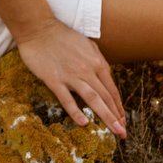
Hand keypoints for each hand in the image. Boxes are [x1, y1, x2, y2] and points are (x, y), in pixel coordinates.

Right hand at [14, 20, 126, 138]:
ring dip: (106, 116)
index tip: (123, 119)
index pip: (111, 89)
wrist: (39, 29)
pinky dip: (76, 112)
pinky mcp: (55, 80)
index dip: (118, 106)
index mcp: (96, 62)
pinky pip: (68, 100)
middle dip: (117, 116)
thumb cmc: (62, 36)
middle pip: (106, 97)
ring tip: (115, 131)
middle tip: (123, 133)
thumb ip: (97, 60)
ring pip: (93, 99)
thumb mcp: (87, 45)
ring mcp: (72, 76)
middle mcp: (88, 70)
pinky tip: (84, 124)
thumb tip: (104, 74)